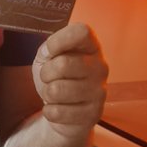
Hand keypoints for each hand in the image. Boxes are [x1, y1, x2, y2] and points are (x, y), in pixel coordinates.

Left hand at [33, 22, 107, 137]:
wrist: (66, 112)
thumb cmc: (58, 79)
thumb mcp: (48, 57)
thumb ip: (48, 49)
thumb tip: (49, 51)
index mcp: (91, 47)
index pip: (81, 32)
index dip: (59, 40)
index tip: (50, 51)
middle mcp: (100, 67)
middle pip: (63, 64)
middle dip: (45, 73)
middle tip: (49, 79)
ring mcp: (99, 92)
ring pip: (56, 90)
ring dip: (47, 94)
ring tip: (55, 94)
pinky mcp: (93, 114)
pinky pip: (57, 112)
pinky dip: (50, 112)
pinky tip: (59, 109)